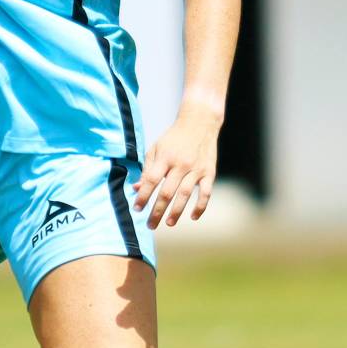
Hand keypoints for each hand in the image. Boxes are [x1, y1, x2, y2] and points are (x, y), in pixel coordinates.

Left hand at [133, 106, 220, 229]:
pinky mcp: (209, 172)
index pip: (151, 181)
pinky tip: (193, 217)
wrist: (200, 122)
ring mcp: (196, 169)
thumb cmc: (174, 138)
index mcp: (165, 157)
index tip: (137, 209)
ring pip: (185, 195)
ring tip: (168, 223)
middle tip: (150, 225)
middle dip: (157, 211)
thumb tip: (137, 188)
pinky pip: (205, 193)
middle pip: (167, 192)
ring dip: (176, 212)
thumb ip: (147, 168)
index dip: (143, 196)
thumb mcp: (156, 148)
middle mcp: (180, 164)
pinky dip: (200, 206)